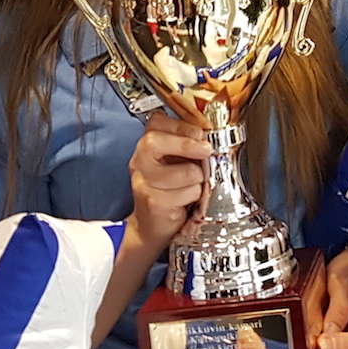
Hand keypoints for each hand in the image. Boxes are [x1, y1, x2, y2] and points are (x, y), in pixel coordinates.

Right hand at [129, 112, 207, 248]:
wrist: (152, 225)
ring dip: (198, 179)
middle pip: (157, 142)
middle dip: (189, 146)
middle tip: (205, 151)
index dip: (184, 127)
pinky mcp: (154, 202)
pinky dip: (196, 196)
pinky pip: (190, 192)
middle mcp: (139, 161)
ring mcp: (143, 182)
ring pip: (187, 171)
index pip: (157, 123)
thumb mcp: (177, 161)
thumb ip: (188, 144)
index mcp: (145, 146)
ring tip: (190, 185)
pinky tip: (186, 200)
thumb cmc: (169, 189)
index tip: (200, 134)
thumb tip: (208, 136)